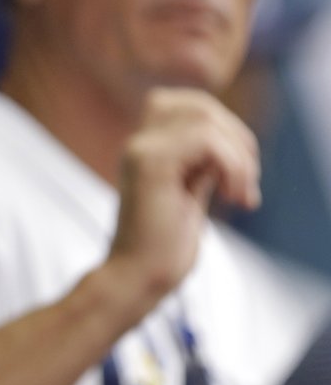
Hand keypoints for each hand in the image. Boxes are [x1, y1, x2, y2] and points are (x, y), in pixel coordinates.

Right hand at [107, 87, 259, 306]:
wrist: (138, 278)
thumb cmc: (163, 247)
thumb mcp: (191, 191)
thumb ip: (203, 162)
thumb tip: (233, 139)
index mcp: (146, 146)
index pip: (191, 106)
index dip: (226, 130)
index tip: (237, 175)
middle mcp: (139, 142)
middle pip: (201, 106)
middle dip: (238, 140)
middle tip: (246, 185)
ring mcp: (141, 149)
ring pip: (206, 118)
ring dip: (239, 157)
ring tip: (241, 194)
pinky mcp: (150, 164)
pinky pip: (206, 140)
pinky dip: (233, 166)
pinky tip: (231, 197)